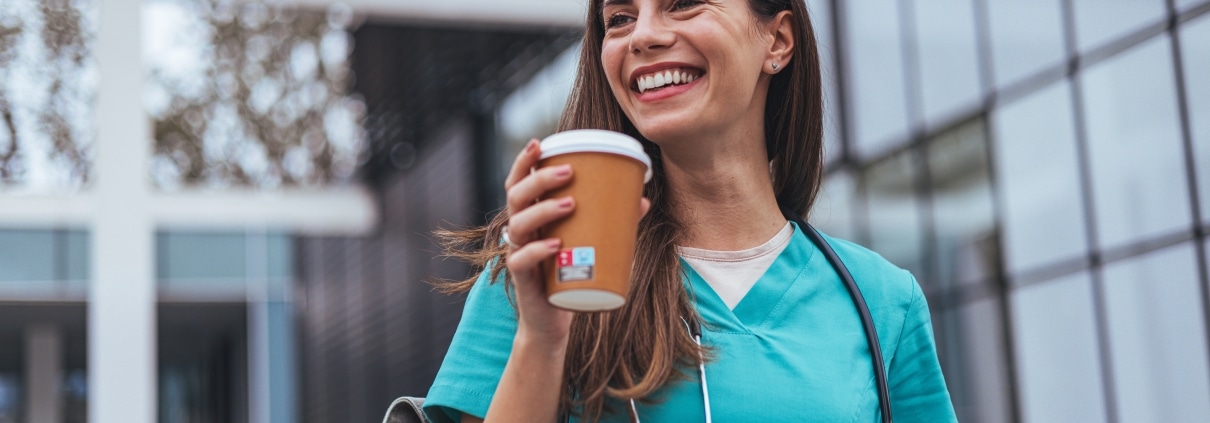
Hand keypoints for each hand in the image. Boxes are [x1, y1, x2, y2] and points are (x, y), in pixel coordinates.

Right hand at [502, 138, 650, 344]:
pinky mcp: (523, 279)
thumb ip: (611, 221)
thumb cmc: (569, 273)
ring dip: (543, 209)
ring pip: (518, 224)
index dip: (524, 161)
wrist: (554, 320)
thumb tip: (642, 199)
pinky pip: (521, 260)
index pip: (519, 182)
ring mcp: (518, 253)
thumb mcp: (588, 243)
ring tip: (571, 204)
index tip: (540, 142)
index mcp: (530, 215)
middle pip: (516, 196)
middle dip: (539, 179)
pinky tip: (555, 244)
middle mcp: (519, 231)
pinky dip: (537, 250)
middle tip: (569, 171)